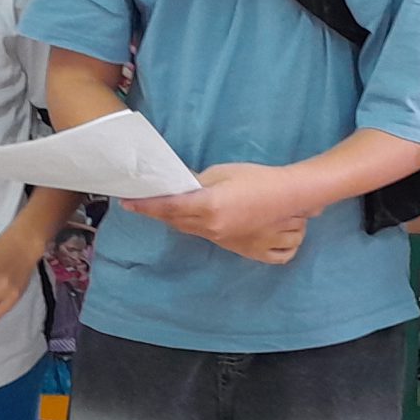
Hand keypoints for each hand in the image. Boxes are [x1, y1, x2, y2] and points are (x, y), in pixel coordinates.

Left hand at [128, 162, 308, 256]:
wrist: (291, 196)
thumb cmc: (258, 179)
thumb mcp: (224, 173)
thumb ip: (198, 182)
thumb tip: (181, 187)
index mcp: (208, 207)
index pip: (168, 207)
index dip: (146, 205)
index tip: (128, 202)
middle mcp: (212, 228)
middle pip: (176, 222)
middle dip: (158, 213)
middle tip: (144, 204)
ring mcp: (224, 240)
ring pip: (190, 232)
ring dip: (175, 222)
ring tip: (166, 211)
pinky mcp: (236, 247)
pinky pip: (207, 240)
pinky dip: (197, 231)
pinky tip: (196, 223)